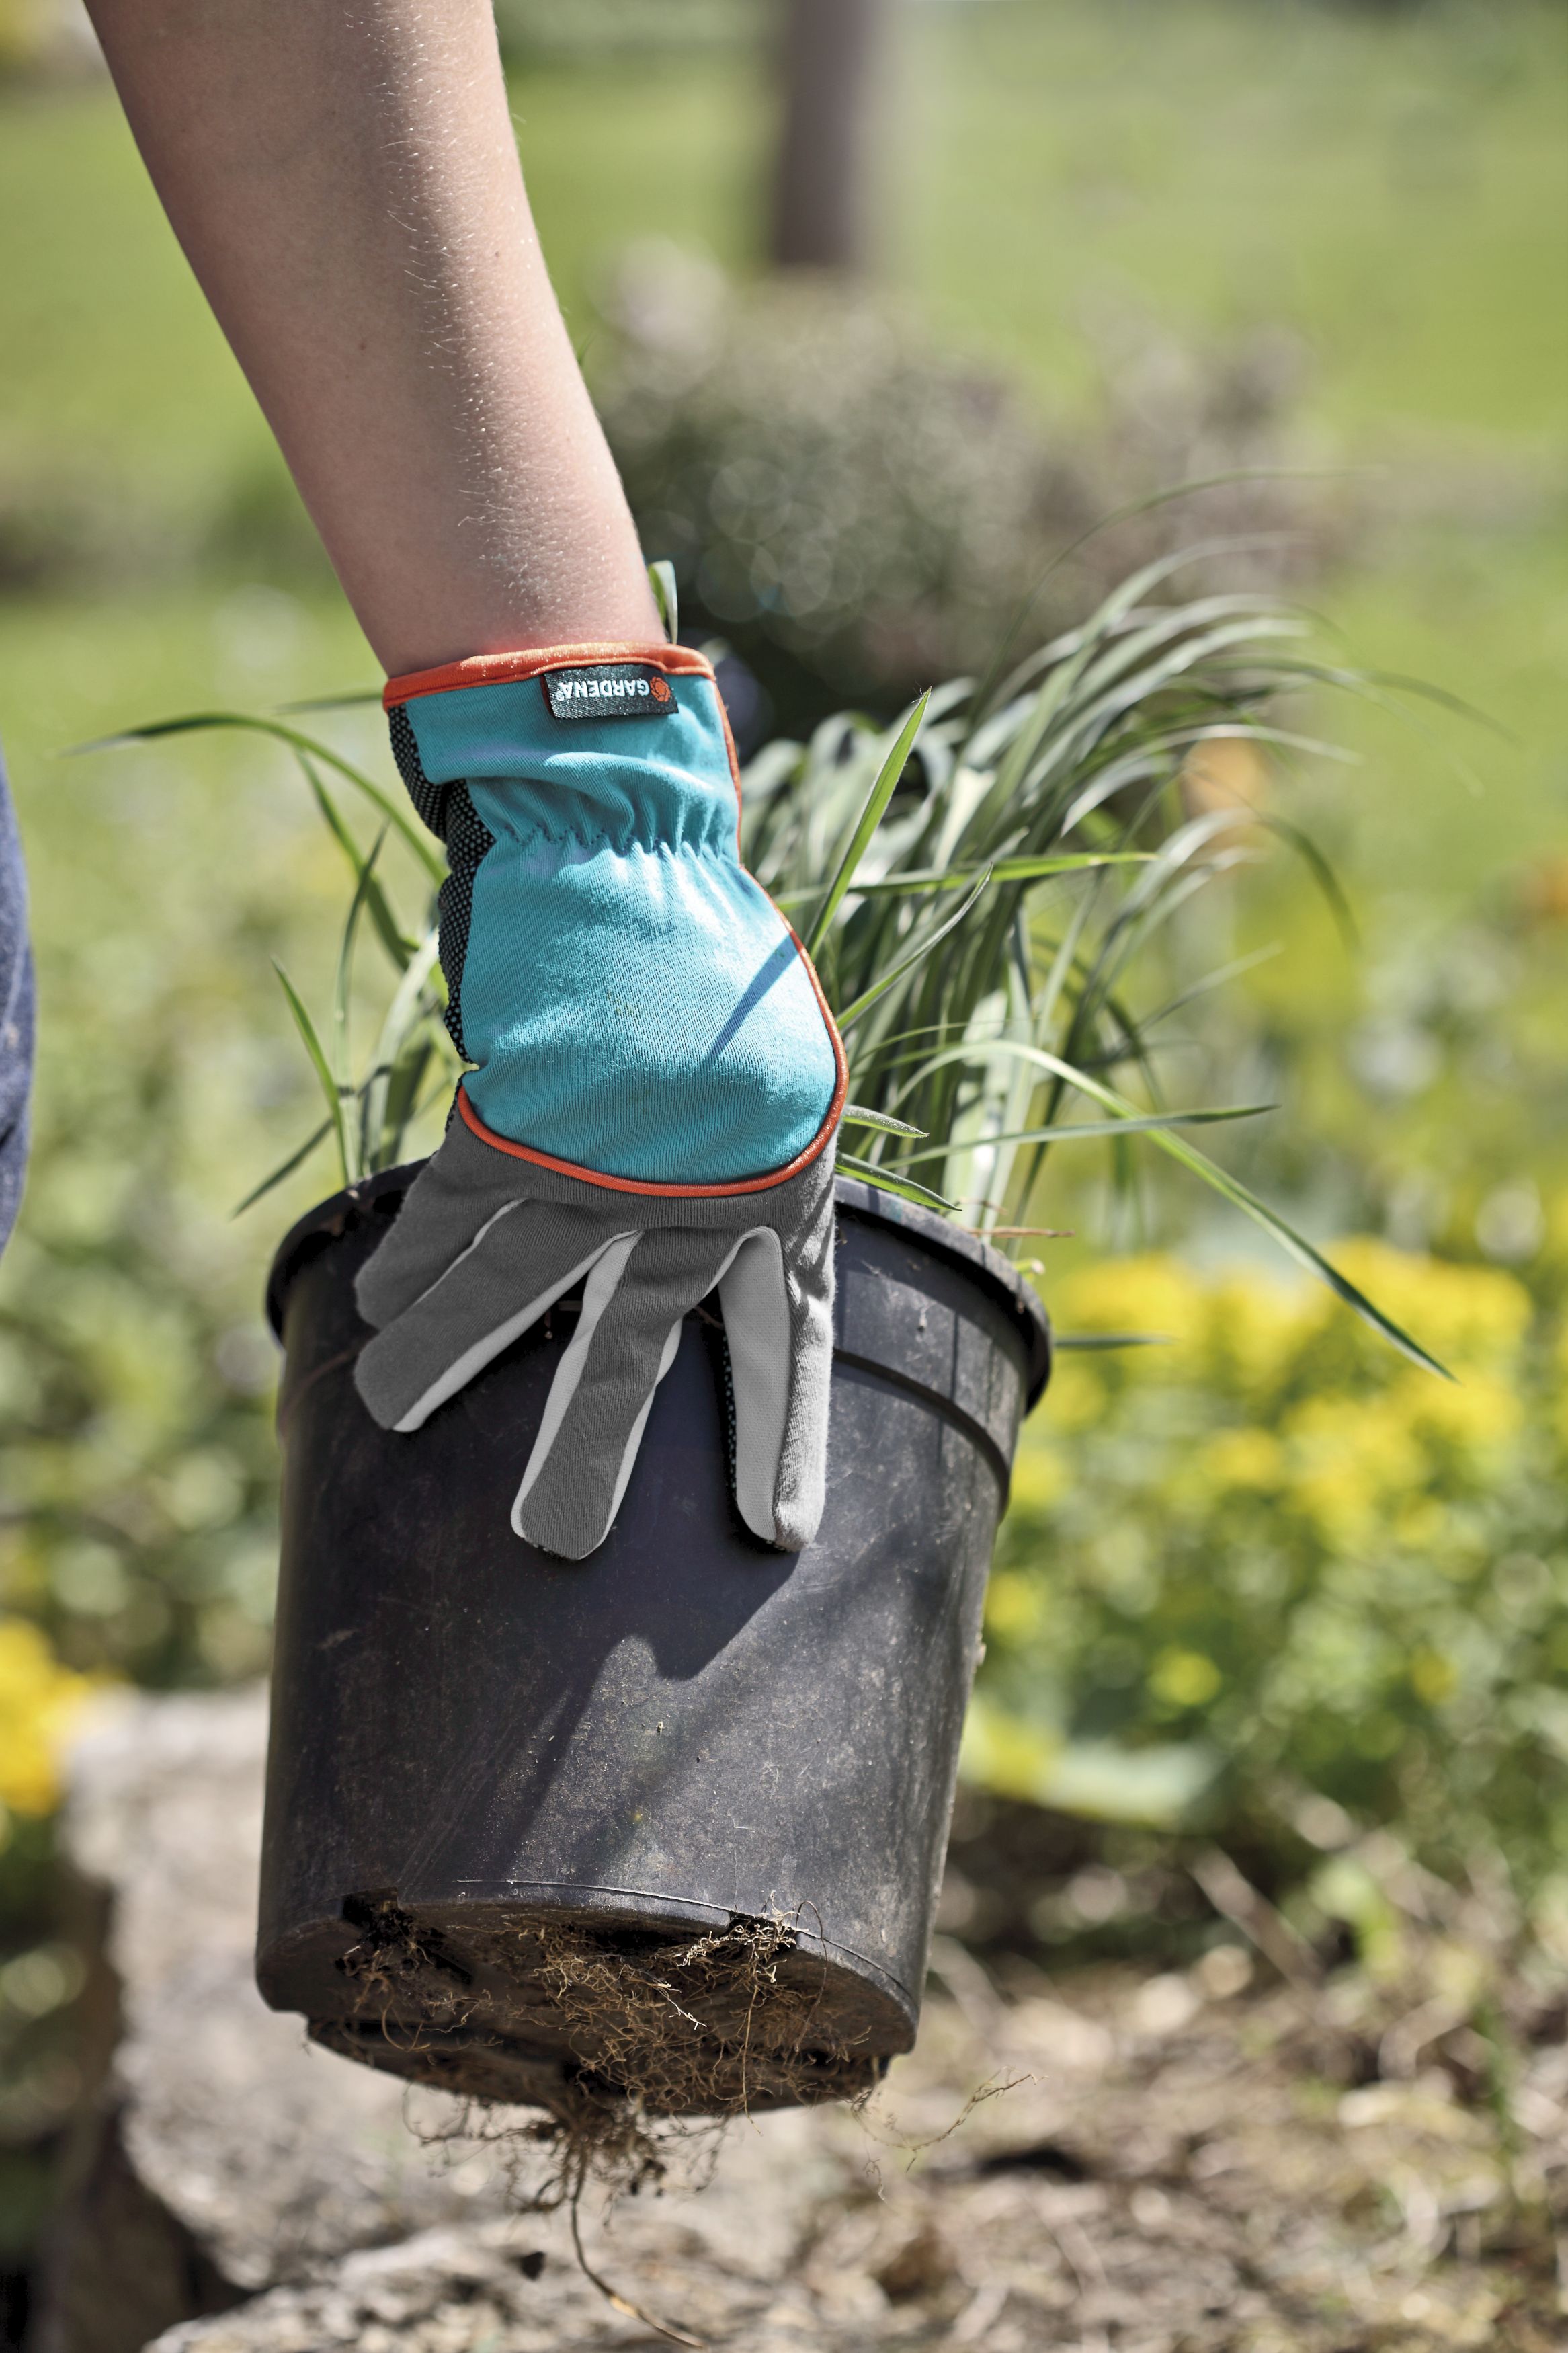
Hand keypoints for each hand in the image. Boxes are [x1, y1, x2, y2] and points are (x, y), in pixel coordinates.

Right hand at [352, 642, 843, 1557]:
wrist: (636, 852)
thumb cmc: (718, 969)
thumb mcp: (776, 1075)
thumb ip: (747, 1167)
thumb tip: (722, 1252)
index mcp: (776, 1187)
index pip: (785, 1337)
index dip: (780, 1435)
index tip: (775, 1532)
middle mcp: (687, 1193)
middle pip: (637, 1346)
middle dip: (590, 1447)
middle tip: (555, 1540)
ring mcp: (596, 1163)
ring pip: (510, 1290)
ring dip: (445, 1358)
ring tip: (386, 1412)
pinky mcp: (514, 1123)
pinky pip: (451, 1214)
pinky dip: (410, 1259)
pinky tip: (373, 1306)